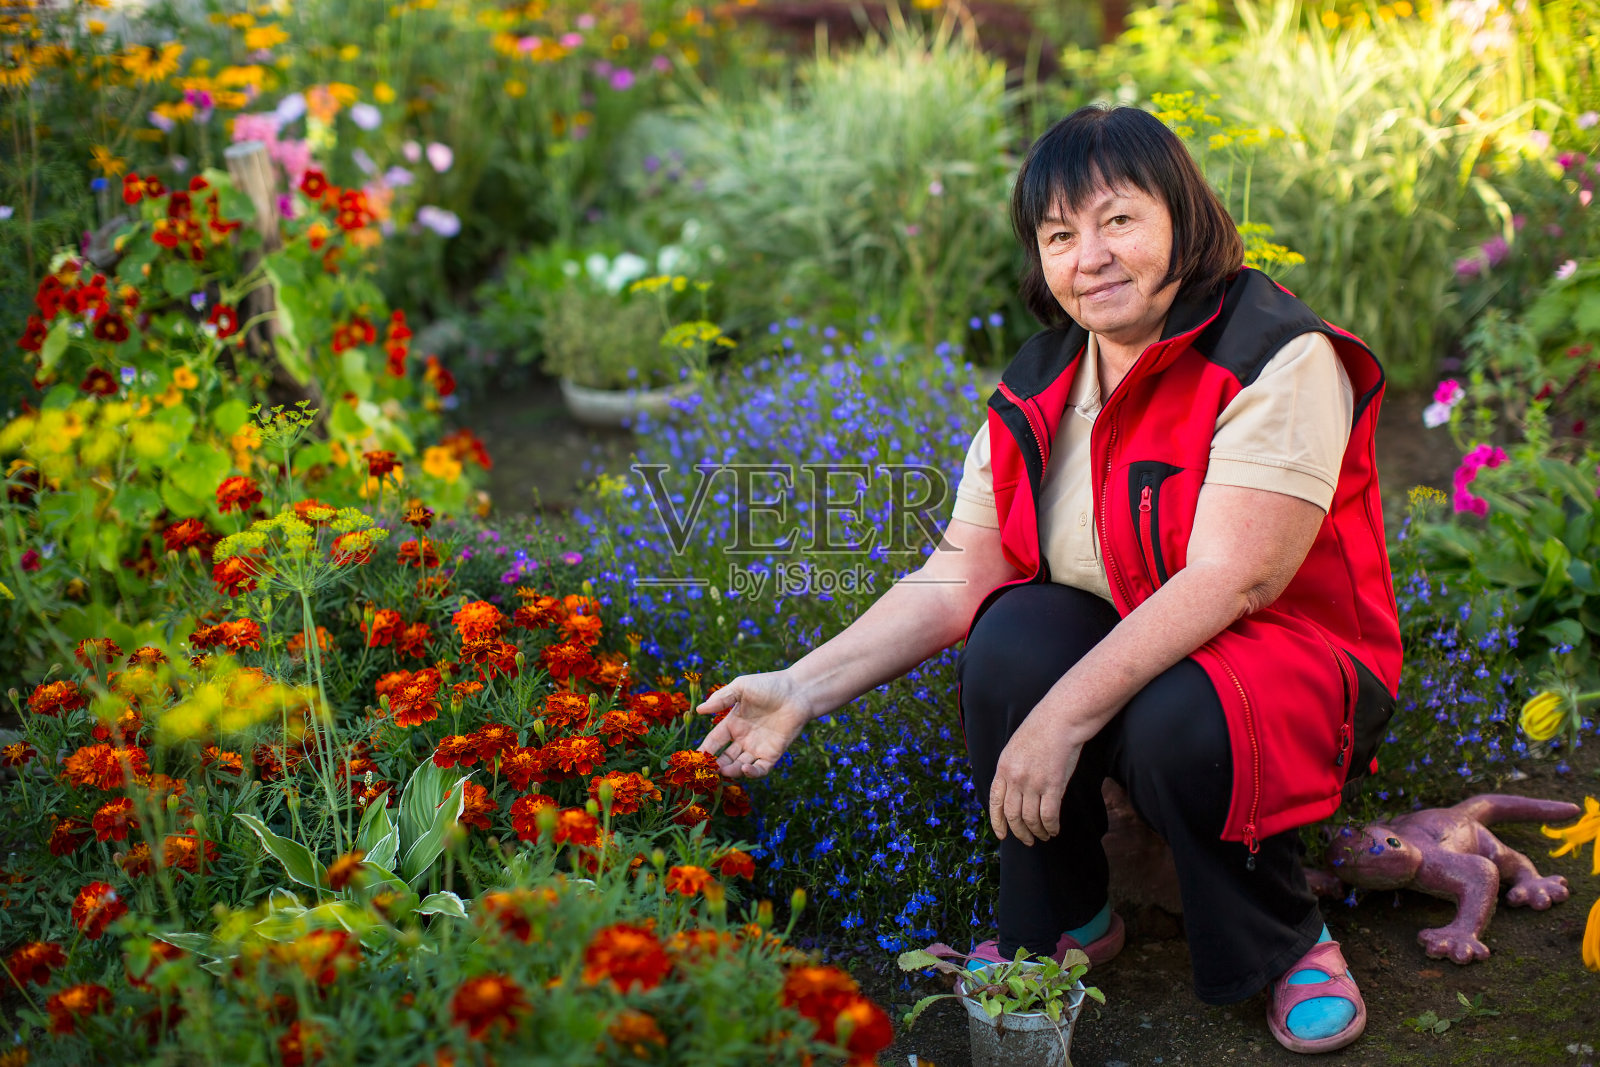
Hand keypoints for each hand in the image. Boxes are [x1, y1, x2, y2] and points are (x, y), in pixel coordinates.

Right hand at [695, 670, 812, 778]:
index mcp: (733, 723)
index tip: (694, 759)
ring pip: (739, 766)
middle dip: (715, 766)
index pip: (714, 742)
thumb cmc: (769, 685)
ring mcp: (758, 747)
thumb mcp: (741, 688)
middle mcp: (743, 738)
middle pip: (724, 758)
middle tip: (707, 771)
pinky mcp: (773, 754)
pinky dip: (752, 773)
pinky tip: (744, 768)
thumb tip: (698, 710)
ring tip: (723, 771)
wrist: (797, 691)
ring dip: (730, 771)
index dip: (704, 751)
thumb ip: (720, 699)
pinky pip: (760, 769)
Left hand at [989, 707, 1083, 845]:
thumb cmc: (1041, 730)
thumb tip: (1012, 792)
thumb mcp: (1014, 748)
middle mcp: (1015, 778)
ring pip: (1031, 819)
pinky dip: (1051, 827)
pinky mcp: (1053, 785)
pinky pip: (1049, 815)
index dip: (997, 822)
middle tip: (1027, 840)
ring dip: (1037, 832)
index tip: (1002, 835)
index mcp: (1003, 768)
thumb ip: (1011, 770)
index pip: (995, 802)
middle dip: (1019, 832)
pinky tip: (1054, 830)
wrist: (1060, 719)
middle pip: (1012, 815)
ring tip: (1043, 836)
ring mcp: (1033, 783)